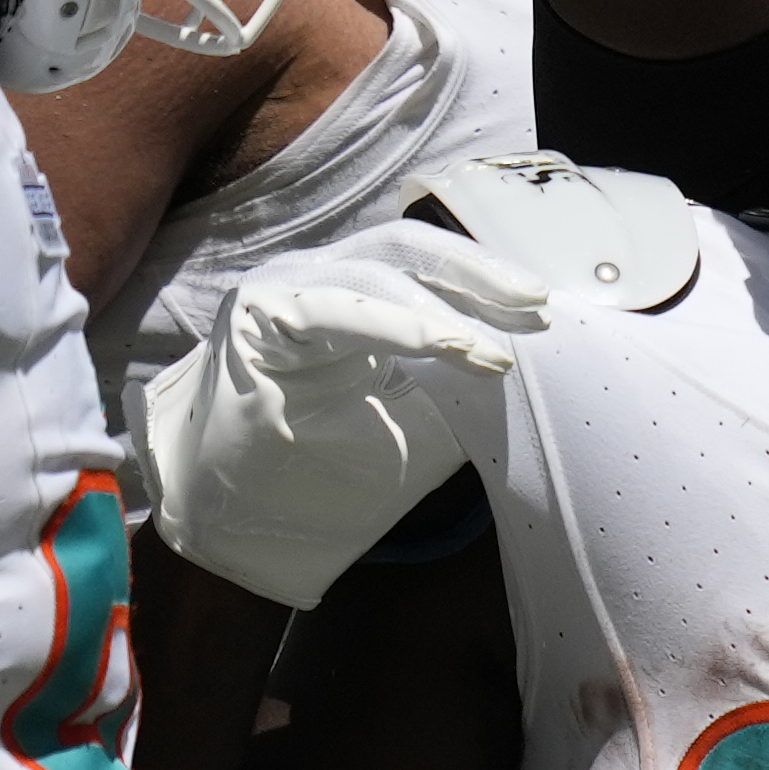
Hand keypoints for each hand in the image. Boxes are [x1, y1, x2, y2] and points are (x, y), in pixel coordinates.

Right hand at [132, 224, 544, 606]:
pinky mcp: (256, 313)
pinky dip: (392, 323)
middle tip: (535, 306)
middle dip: (476, 274)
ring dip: (441, 309)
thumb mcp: (406, 433)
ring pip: (375, 271)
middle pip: (407, 247)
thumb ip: (454, 395)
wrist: (223, 522)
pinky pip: (333, 307)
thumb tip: (523, 366)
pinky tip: (441, 342)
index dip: (487, 282)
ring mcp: (285, 289)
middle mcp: (319, 280)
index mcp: (357, 298)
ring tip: (490, 350)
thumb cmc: (312, 480)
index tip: (545, 312)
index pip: (428, 266)